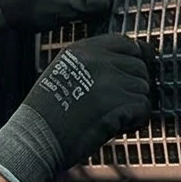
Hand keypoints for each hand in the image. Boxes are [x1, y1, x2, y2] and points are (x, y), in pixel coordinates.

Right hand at [0, 34, 155, 181]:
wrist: (36, 137)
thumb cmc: (47, 113)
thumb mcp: (63, 72)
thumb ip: (93, 63)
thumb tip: (134, 59)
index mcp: (83, 50)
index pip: (125, 44)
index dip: (133, 60)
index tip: (131, 75)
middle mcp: (99, 60)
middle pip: (139, 68)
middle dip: (132, 89)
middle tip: (114, 106)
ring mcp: (111, 80)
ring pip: (143, 90)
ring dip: (132, 107)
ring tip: (108, 117)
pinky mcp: (120, 103)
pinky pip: (144, 109)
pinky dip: (134, 122)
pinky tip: (113, 127)